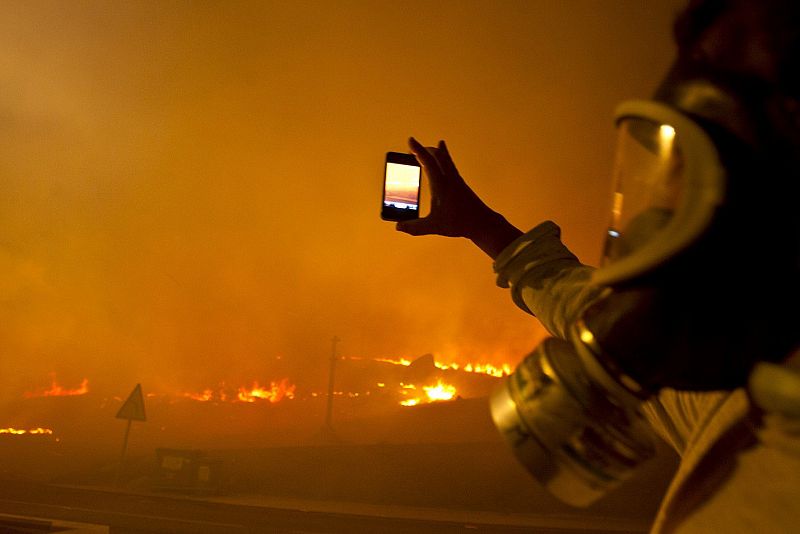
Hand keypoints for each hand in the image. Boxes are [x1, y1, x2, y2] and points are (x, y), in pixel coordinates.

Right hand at [397, 137, 521, 258]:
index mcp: (441, 186)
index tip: (411, 140)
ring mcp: (457, 181)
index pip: (428, 162)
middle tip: (414, 147)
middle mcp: (450, 179)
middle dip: (425, 149)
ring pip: (446, 159)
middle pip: (438, 156)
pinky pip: (450, 166)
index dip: (418, 150)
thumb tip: (398, 226)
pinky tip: (444, 164)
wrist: (483, 222)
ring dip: (436, 152)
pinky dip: (444, 160)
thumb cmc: (460, 223)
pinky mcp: (461, 185)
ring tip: (432, 148)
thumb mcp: (434, 226)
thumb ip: (415, 227)